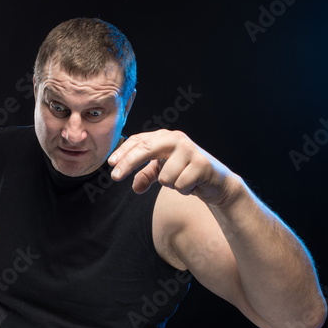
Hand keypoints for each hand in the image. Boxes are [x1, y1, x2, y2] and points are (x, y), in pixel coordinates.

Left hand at [108, 129, 239, 204]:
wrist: (217, 183)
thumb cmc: (187, 173)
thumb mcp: (163, 173)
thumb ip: (147, 176)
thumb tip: (134, 187)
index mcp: (165, 138)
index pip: (139, 141)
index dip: (124, 152)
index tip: (110, 164)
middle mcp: (177, 139)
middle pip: (146, 149)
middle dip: (129, 163)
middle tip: (115, 177)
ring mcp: (190, 150)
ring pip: (164, 176)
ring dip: (171, 185)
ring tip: (182, 180)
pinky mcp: (201, 164)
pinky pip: (179, 185)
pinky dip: (183, 189)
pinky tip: (193, 184)